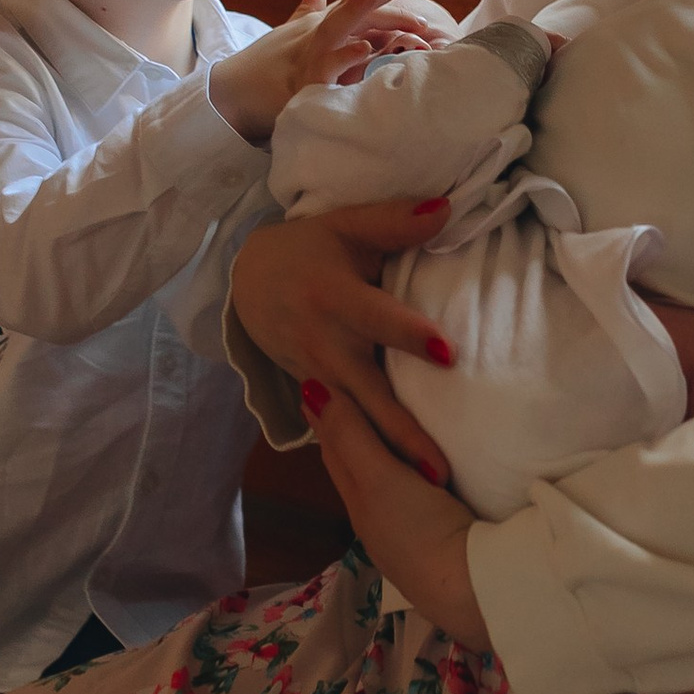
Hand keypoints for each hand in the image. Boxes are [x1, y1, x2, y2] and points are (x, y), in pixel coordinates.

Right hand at [209, 0, 444, 142]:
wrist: (229, 97)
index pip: (355, 0)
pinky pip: (326, 69)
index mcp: (319, 25)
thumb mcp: (290, 37)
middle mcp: (315, 34)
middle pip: (352, 7)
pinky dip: (345, 58)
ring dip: (360, 10)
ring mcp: (307, 54)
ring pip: (337, 27)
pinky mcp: (301, 81)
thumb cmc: (262, 68)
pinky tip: (365, 48)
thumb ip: (307, 13)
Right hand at [231, 204, 456, 470]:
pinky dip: (369, 453)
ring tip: (431, 484)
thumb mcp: (344, 225)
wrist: (245, 281)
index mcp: (333, 297)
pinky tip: (400, 481)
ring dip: (390, 453)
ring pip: (356, 420)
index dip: (410, 335)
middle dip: (402, 429)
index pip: (378, 318)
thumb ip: (394, 222)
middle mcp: (323, 343)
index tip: (448, 354)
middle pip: (368, 391)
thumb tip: (448, 209)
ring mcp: (315, 374)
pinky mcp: (313, 393)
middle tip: (439, 468)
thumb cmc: (309, 248)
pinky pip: (343, 427)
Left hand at [305, 384, 486, 643]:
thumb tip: (310, 388)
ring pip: (384, 487)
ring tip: (383, 435)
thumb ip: (351, 436)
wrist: (470, 589)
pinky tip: (425, 477)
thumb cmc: (420, 528)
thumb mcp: (378, 478)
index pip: (336, 451)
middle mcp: (377, 521)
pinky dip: (410, 478)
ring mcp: (407, 536)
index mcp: (359, 501)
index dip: (328, 418)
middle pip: (356, 471)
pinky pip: (413, 500)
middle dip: (347, 437)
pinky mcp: (440, 542)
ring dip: (381, 460)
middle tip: (343, 402)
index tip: (318, 386)